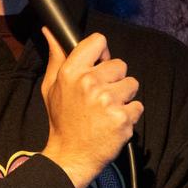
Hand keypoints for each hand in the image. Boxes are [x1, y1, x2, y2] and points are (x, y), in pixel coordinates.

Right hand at [40, 27, 142, 187]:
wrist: (70, 155)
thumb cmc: (62, 120)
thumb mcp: (51, 86)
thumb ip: (56, 57)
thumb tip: (50, 32)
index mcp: (71, 72)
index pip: (98, 41)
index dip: (102, 53)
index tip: (99, 65)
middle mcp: (89, 82)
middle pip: (120, 64)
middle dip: (114, 79)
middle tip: (99, 97)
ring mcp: (107, 100)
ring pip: (131, 84)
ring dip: (123, 97)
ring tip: (106, 111)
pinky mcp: (122, 117)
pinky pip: (137, 106)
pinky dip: (129, 115)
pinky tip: (113, 122)